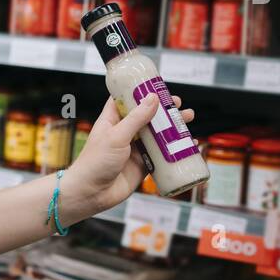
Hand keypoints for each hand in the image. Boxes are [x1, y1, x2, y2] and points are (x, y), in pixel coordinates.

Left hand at [66, 93, 194, 211]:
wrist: (91, 194)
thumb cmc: (95, 163)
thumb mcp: (116, 136)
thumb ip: (136, 118)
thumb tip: (153, 98)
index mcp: (111, 121)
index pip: (124, 100)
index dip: (139, 92)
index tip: (156, 85)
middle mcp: (123, 133)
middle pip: (146, 116)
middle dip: (163, 109)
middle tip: (179, 104)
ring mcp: (134, 150)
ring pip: (157, 135)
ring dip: (172, 128)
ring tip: (188, 119)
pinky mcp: (143, 165)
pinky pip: (162, 155)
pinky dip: (175, 149)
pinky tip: (188, 144)